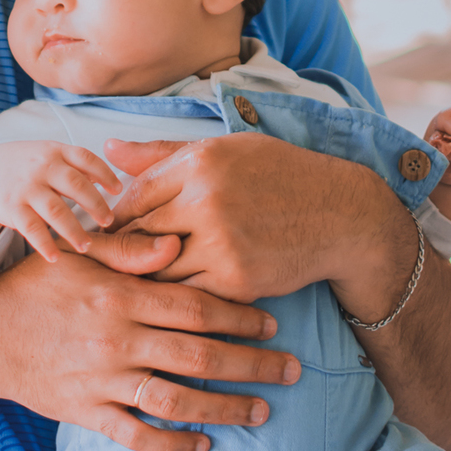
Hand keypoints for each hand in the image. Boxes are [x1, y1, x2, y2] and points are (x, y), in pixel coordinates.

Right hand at [0, 141, 120, 261]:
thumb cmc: (28, 165)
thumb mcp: (50, 155)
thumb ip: (77, 166)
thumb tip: (109, 182)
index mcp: (55, 151)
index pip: (86, 158)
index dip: (105, 174)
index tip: (118, 191)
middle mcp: (42, 167)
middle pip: (75, 184)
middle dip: (96, 205)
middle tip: (109, 222)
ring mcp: (26, 187)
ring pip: (56, 211)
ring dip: (74, 231)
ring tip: (86, 246)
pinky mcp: (11, 207)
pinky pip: (31, 229)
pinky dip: (44, 245)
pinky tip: (55, 257)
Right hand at [0, 248, 301, 450]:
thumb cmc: (34, 288)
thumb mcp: (78, 256)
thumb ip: (129, 250)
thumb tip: (178, 241)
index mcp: (119, 296)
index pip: (194, 306)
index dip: (238, 316)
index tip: (270, 323)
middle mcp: (115, 340)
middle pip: (199, 356)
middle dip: (252, 364)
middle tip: (291, 369)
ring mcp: (101, 381)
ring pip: (177, 400)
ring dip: (226, 408)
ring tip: (262, 410)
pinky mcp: (85, 413)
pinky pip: (138, 436)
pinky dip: (174, 444)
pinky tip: (204, 444)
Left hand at [102, 133, 400, 307]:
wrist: (342, 216)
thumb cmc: (280, 176)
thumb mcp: (226, 151)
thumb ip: (163, 155)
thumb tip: (108, 151)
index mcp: (200, 162)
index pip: (132, 196)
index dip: (115, 218)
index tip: (110, 231)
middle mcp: (206, 200)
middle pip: (137, 234)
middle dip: (121, 252)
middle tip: (107, 266)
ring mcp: (221, 242)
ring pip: (156, 270)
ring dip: (144, 280)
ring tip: (132, 285)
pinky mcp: (236, 280)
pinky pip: (186, 295)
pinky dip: (175, 298)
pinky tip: (169, 299)